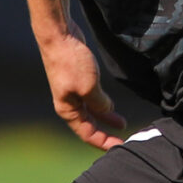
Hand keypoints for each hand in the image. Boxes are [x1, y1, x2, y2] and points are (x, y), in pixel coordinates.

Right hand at [40, 32, 125, 148]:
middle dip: (106, 132)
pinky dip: (102, 104)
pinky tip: (112, 105)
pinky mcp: (77, 80)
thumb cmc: (70, 62)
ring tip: (122, 123)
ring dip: (106, 117)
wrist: (58, 36)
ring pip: (91, 111)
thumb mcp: (89, 87)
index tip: (120, 146)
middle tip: (124, 139)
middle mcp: (68, 104)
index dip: (104, 142)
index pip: (87, 134)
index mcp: (68, 110)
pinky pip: (92, 98)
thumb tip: (108, 111)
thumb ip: (100, 103)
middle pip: (89, 125)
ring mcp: (72, 92)